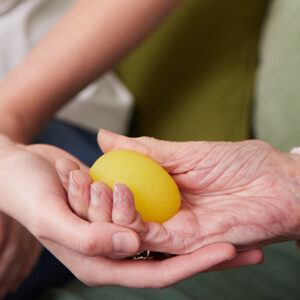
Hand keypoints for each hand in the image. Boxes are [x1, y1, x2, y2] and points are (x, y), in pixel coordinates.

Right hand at [0, 135, 250, 287]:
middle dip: (208, 254)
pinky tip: (204, 206)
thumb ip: (87, 237)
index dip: (192, 266)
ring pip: (166, 234)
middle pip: (170, 258)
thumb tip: (131, 249)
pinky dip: (176, 208)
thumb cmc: (24, 190)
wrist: (18, 167)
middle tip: (249, 246)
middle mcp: (114, 249)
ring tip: (239, 230)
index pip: (154, 272)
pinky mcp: (122, 207)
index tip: (228, 250)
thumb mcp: (49, 214)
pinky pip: (155, 209)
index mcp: (98, 261)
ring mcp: (120, 228)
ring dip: (200, 234)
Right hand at [58, 130, 299, 255]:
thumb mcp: (184, 152)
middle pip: (118, 214)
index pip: (118, 191)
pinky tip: (116, 206)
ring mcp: (173, 230)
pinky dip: (130, 226)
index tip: (72, 169)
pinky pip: (151, 240)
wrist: (278, 183)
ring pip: (127, 229)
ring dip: (106, 213)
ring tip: (90, 191)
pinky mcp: (185, 243)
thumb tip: (104, 136)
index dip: (95, 183)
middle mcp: (162, 212)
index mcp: (160, 189)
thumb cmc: (239, 163)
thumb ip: (144, 150)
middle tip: (73, 180)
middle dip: (93, 201)